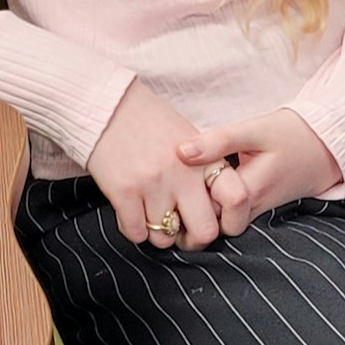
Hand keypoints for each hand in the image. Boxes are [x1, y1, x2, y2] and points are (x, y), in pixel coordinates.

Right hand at [88, 78, 232, 252]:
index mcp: (205, 159)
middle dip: (192, 239)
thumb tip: (216, 210)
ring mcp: (153, 184)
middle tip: (180, 230)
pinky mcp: (124, 192)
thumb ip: (205, 171)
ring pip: (164, 238)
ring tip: (149, 213)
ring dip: (157, 232)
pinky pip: (136, 234)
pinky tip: (131, 211)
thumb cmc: (149, 123)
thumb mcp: (190, 139)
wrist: (108, 106)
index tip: (213, 219)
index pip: (236, 199)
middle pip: (204, 232)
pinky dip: (133, 229)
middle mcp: (183, 174)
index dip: (229, 219)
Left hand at [177, 110, 342, 236]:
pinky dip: (211, 203)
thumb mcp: (254, 130)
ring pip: (217, 224)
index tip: (169, 180)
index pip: (205, 212)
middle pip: (208, 225)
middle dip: (187, 211)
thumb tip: (181, 151)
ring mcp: (253, 212)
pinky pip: (226, 215)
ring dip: (199, 208)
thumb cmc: (290, 135)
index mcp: (248, 192)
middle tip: (169, 187)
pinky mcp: (254, 207)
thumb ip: (219, 141)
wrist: (325, 147)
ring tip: (182, 185)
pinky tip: (201, 184)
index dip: (183, 201)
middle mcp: (250, 210)